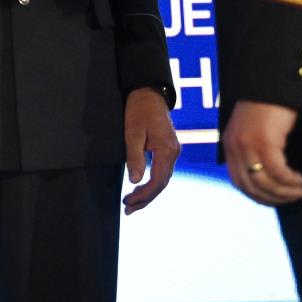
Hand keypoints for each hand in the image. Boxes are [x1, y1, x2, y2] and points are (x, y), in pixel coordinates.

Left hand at [122, 87, 179, 213]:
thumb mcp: (132, 132)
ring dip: (148, 193)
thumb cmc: (139, 110)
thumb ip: (134, 157)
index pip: (158, 181)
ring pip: (162, 180)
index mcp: (167, 150)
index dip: (143, 195)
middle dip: (145, 199)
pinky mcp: (168, 149)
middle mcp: (174, 153)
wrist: (148, 93)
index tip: (128, 202)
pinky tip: (140, 188)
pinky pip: (162, 172)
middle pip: (162, 184)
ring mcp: (172, 151)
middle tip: (127, 209)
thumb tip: (134, 180)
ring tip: (131, 203)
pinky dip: (151, 183)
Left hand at [222, 100, 301, 205]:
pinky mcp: (263, 140)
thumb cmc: (269, 106)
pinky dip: (290, 180)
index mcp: (230, 145)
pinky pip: (277, 171)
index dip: (258, 196)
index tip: (276, 200)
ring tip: (300, 190)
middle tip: (293, 198)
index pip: (239, 182)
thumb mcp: (256, 131)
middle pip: (251, 187)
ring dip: (284, 192)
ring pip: (264, 183)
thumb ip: (256, 151)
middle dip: (273, 198)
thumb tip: (270, 179)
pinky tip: (300, 179)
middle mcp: (235, 146)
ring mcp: (247, 144)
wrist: (273, 82)